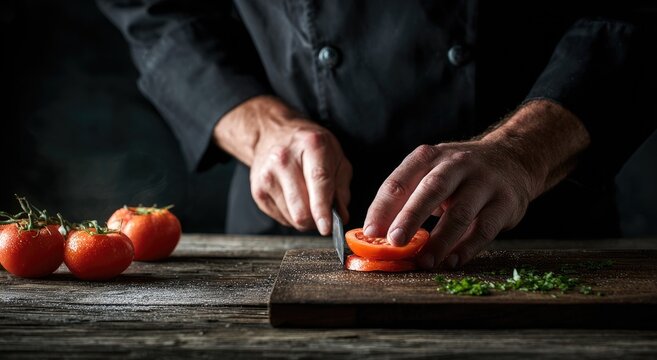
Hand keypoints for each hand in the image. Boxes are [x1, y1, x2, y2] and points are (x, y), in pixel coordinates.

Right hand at [213, 96, 351, 234]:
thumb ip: (342, 187)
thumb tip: (341, 216)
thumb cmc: (309, 146)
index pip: (318, 182)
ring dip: (305, 219)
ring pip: (291, 218)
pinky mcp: (258, 191)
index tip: (327, 227)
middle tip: (324, 216)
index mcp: (311, 146)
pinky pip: (281, 218)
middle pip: (301, 208)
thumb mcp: (336, 156)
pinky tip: (294, 199)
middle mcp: (284, 159)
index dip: (323, 209)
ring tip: (308, 202)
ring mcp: (267, 175)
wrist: (272, 133)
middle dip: (316, 220)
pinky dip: (292, 216)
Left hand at [362, 100, 589, 268]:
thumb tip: (373, 234)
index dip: (382, 207)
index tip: (369, 232)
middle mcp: (456, 164)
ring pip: (460, 212)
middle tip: (393, 241)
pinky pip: (485, 227)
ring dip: (440, 240)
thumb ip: (405, 198)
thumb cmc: (458, 175)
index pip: (399, 180)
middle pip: (431, 189)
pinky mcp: (505, 202)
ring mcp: (483, 181)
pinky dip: (467, 247)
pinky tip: (453, 261)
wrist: (512, 158)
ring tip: (424, 261)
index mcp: (428, 157)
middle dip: (410, 216)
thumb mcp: (430, 174)